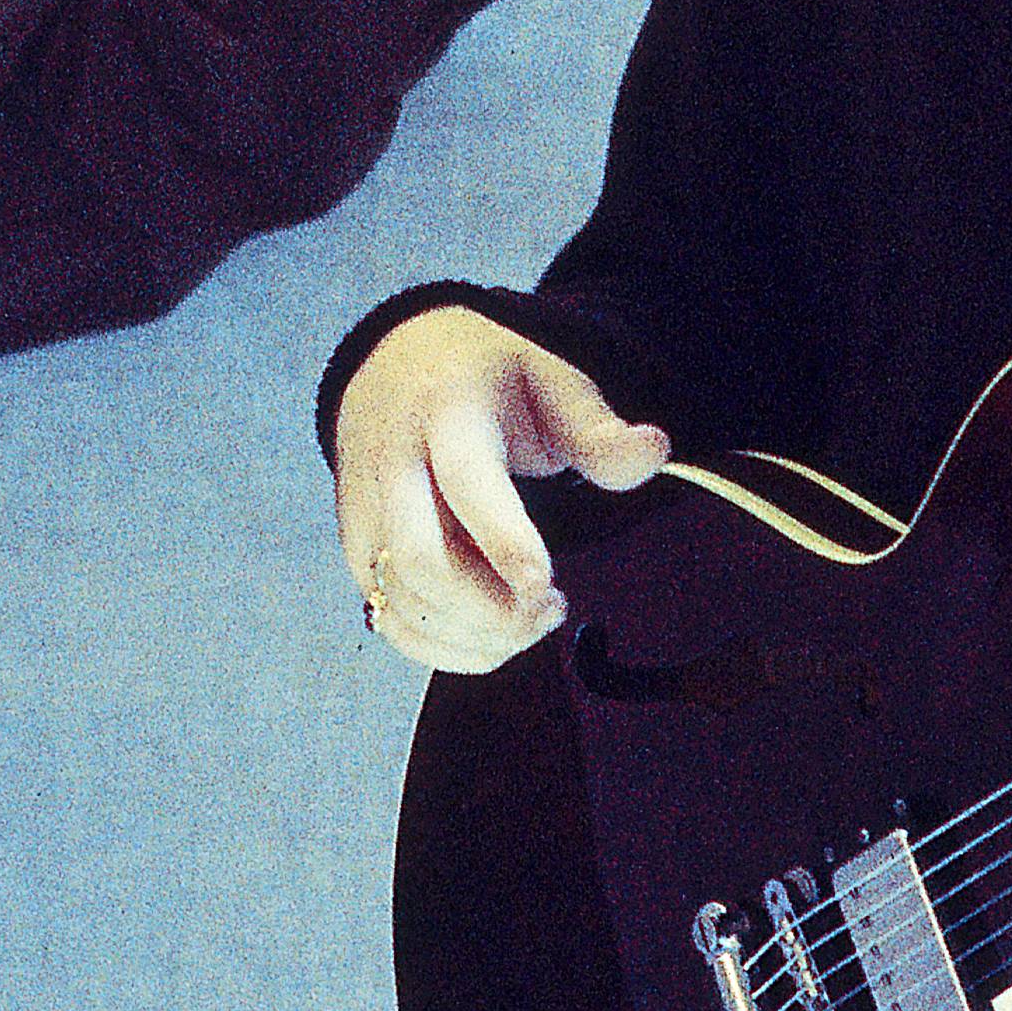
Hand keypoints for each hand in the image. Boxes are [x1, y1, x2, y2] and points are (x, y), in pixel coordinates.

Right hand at [331, 307, 668, 671]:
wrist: (395, 363)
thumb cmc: (486, 381)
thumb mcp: (550, 383)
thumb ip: (598, 430)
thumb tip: (655, 452)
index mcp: (448, 415)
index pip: (468, 484)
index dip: (506, 543)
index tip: (546, 589)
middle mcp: (393, 465)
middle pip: (422, 562)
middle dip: (491, 611)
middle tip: (551, 609)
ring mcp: (365, 511)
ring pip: (403, 602)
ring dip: (474, 636)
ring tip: (529, 619)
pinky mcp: (356, 549)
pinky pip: (389, 620)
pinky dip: (443, 647)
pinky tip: (492, 634)